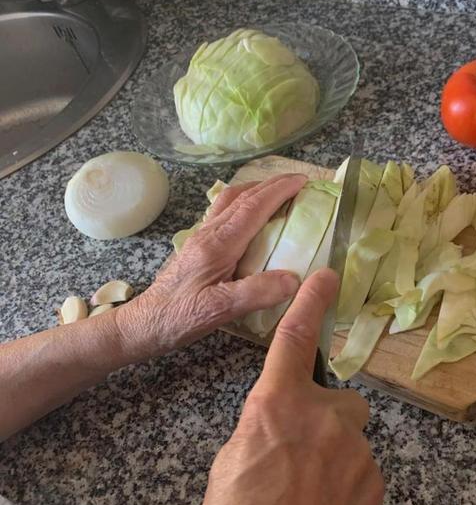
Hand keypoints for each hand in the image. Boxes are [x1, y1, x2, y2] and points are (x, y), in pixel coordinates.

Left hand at [115, 174, 307, 360]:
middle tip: (299, 182)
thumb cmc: (178, 317)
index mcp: (217, 244)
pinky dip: (244, 205)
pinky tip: (252, 217)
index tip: (303, 181)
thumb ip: (256, 293)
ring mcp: (202, 238)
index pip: (253, 207)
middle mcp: (209, 233)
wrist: (144, 324)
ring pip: (230, 202)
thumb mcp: (219, 310)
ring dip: (256, 190)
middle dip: (272, 185)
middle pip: (242, 197)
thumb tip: (294, 279)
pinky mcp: (199, 246)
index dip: (279, 191)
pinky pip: (224, 214)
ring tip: (279, 192)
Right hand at [201, 269, 384, 504]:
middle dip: (328, 419)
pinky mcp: (374, 481)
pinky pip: (363, 468)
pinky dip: (348, 482)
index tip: (327, 276)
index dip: (310, 302)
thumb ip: (263, 426)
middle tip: (302, 455)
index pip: (294, 339)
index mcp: (277, 406)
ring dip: (337, 455)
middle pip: (342, 400)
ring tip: (309, 489)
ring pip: (352, 438)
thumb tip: (280, 421)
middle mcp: (323, 418)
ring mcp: (355, 450)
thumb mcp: (233, 460)